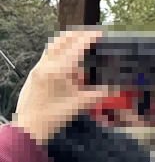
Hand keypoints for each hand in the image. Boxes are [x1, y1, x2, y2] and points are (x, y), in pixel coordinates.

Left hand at [13, 28, 109, 142]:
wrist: (28, 127)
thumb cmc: (55, 116)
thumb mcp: (82, 103)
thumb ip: (102, 93)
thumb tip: (118, 88)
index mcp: (60, 69)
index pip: (78, 45)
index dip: (91, 37)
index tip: (102, 34)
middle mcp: (47, 64)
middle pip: (62, 39)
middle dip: (78, 34)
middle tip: (91, 35)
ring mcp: (38, 67)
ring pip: (53, 45)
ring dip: (67, 41)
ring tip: (80, 44)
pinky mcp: (34, 74)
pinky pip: (48, 55)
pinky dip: (59, 51)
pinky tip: (68, 61)